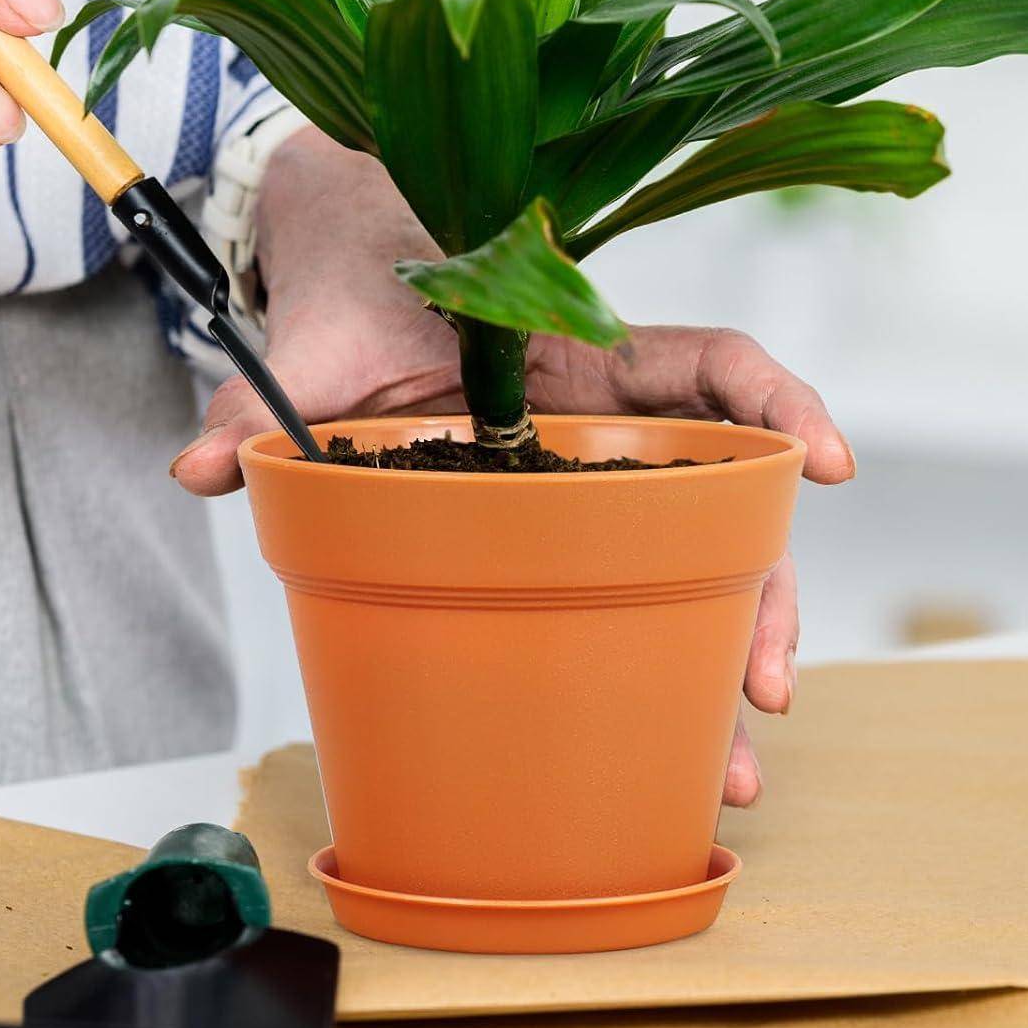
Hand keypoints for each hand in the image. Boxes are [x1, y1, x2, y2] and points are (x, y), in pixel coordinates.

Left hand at [174, 127, 855, 805]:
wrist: (353, 268)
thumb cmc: (360, 288)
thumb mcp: (323, 341)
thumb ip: (268, 398)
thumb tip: (197, 470)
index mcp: (579, 355)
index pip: (712, 364)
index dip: (782, 405)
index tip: (830, 464)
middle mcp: (610, 421)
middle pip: (727, 499)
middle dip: (762, 596)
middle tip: (761, 695)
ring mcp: (595, 476)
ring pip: (696, 557)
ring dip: (720, 652)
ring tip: (725, 759)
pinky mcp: (561, 517)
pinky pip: (635, 577)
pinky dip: (660, 646)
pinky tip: (662, 723)